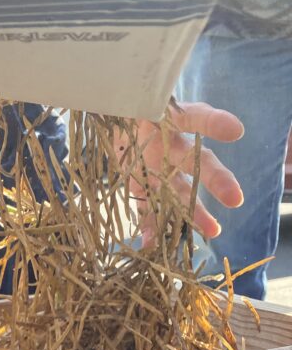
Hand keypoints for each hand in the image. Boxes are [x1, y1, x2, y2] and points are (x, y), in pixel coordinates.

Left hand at [123, 101, 244, 242]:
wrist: (114, 119)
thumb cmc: (129, 107)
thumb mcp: (131, 105)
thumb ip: (135, 106)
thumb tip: (142, 120)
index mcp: (173, 120)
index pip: (198, 117)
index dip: (215, 123)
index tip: (235, 131)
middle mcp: (173, 148)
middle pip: (200, 164)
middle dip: (217, 180)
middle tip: (236, 199)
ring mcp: (159, 170)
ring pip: (181, 192)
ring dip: (195, 212)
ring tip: (214, 230)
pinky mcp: (142, 187)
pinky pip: (148, 209)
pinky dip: (150, 228)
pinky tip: (152, 245)